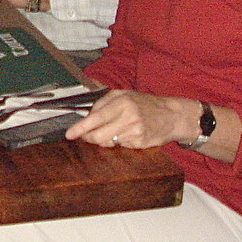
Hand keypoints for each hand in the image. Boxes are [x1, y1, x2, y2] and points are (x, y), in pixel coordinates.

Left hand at [65, 90, 193, 148]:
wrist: (172, 115)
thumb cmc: (146, 104)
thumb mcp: (124, 94)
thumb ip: (103, 103)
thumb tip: (86, 115)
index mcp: (122, 102)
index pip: (95, 118)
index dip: (80, 128)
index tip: (69, 134)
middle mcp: (129, 117)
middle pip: (98, 136)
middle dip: (88, 137)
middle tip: (86, 135)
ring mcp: (135, 132)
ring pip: (107, 142)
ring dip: (105, 139)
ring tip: (114, 129)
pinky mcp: (140, 144)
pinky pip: (120, 146)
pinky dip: (118, 141)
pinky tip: (127, 134)